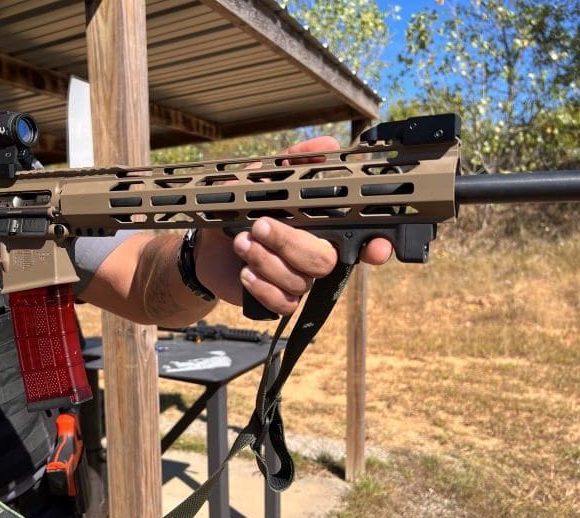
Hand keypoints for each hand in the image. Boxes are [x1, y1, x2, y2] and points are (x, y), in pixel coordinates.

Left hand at [193, 136, 392, 315]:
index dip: (375, 246)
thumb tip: (327, 147)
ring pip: (299, 282)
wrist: (208, 244)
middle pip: (323, 260)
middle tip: (260, 226)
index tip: (376, 247)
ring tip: (241, 242)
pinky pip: (283, 304)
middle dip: (290, 243)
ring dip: (266, 261)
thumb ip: (293, 161)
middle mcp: (314, 254)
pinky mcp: (278, 300)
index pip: (361, 238)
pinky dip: (262, 288)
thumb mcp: (263, 178)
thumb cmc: (242, 209)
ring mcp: (299, 280)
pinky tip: (245, 272)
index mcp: (320, 226)